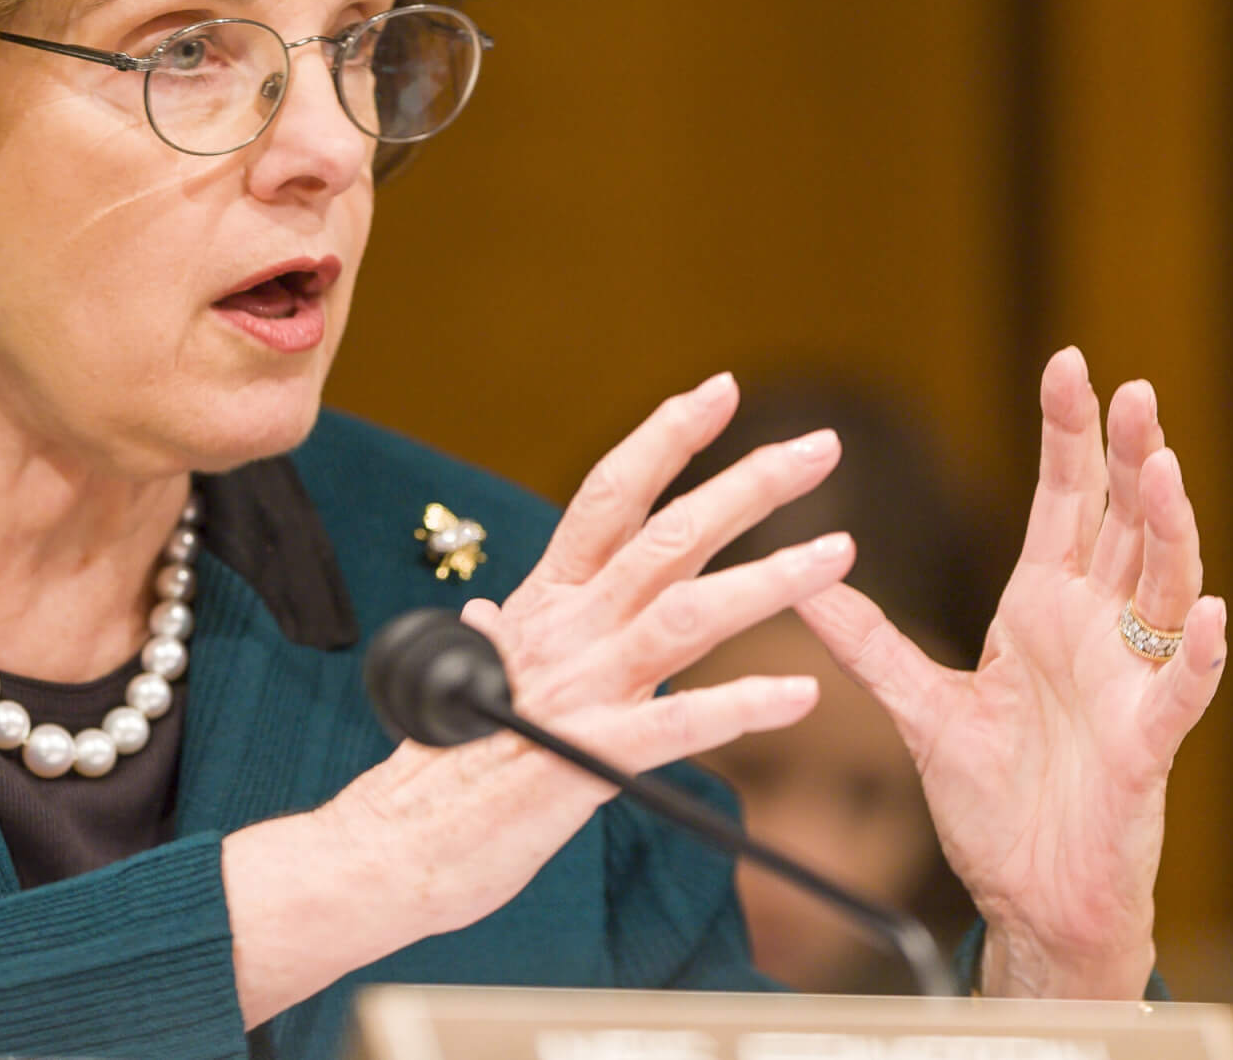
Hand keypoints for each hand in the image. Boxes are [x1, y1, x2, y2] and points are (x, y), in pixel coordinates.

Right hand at [224, 373, 854, 1022]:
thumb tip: (486, 607)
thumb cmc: (440, 765)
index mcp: (543, 601)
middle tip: (821, 447)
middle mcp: (564, 630)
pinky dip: (741, 706)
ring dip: (767, 580)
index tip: (719, 389)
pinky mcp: (587, 760)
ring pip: (684, 613)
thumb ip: (496, 635)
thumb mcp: (467, 676)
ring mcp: (576, 691)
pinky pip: (678, 724)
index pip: (608, 496)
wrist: (395, 844)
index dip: (664, 438)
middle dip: (747, 483)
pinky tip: (800, 695)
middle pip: (666, 536)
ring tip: (837, 554)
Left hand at [795, 348, 1226, 997]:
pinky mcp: (1146, 742)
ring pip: (1161, 586)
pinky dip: (1195, 650)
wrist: (1027, 892)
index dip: (1068, 435)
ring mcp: (1127, 682)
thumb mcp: (920, 706)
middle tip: (1128, 387)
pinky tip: (1205, 610)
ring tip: (1162, 466)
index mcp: (1040, 609)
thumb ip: (870, 640)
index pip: (1061, 502)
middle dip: (1125, 455)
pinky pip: (1182, 690)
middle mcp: (1092, 630)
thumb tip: (807, 578)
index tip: (1067, 362)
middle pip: (1120, 523)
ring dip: (1169, 527)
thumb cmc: (993, 800)